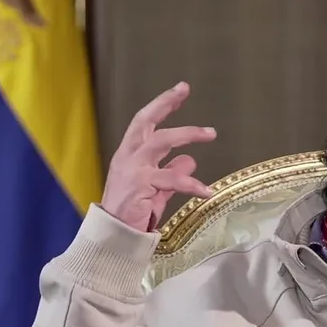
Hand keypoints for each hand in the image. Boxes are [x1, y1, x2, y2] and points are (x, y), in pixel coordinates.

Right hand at [101, 83, 217, 231]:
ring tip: (210, 134)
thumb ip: (171, 173)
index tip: (180, 89)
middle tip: (185, 90)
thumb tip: (190, 160)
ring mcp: (133, 170)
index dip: (162, 105)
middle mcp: (128, 157)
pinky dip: (191, 184)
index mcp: (129, 155)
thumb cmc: (133, 214)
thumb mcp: (156, 190)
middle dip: (165, 104)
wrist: (115, 237)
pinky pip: (171, 180)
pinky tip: (207, 191)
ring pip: (160, 141)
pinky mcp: (140, 186)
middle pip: (146, 122)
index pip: (145, 122)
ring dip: (187, 134)